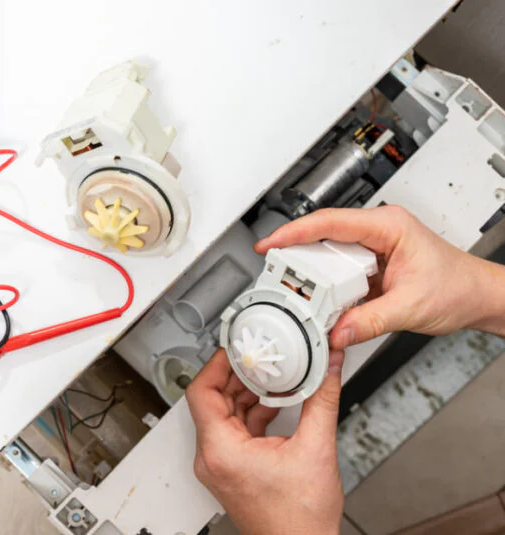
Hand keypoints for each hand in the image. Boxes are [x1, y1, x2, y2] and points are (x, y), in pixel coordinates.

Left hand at [186, 349, 344, 534]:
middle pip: (211, 400)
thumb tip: (328, 367)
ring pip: (223, 414)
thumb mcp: (316, 449)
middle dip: (237, 376)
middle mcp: (212, 458)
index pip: (201, 392)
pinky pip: (233, 430)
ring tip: (270, 376)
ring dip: (245, 394)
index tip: (234, 349)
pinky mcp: (231, 469)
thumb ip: (322, 399)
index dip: (217, 364)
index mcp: (221, 450)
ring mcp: (220, 465)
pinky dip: (250, 413)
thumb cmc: (300, 520)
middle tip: (258, 356)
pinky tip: (274, 403)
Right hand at [255, 206, 504, 348]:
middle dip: (294, 253)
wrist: (478, 296)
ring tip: (292, 288)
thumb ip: (369, 321)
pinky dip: (323, 285)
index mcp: (388, 226)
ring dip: (309, 271)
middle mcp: (377, 231)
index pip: (329, 222)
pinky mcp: (369, 264)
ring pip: (327, 253)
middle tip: (273, 272)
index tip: (269, 243)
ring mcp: (372, 247)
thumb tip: (334, 332)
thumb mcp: (410, 308)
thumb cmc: (458, 288)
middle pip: (322, 236)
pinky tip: (316, 298)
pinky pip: (337, 270)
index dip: (294, 232)